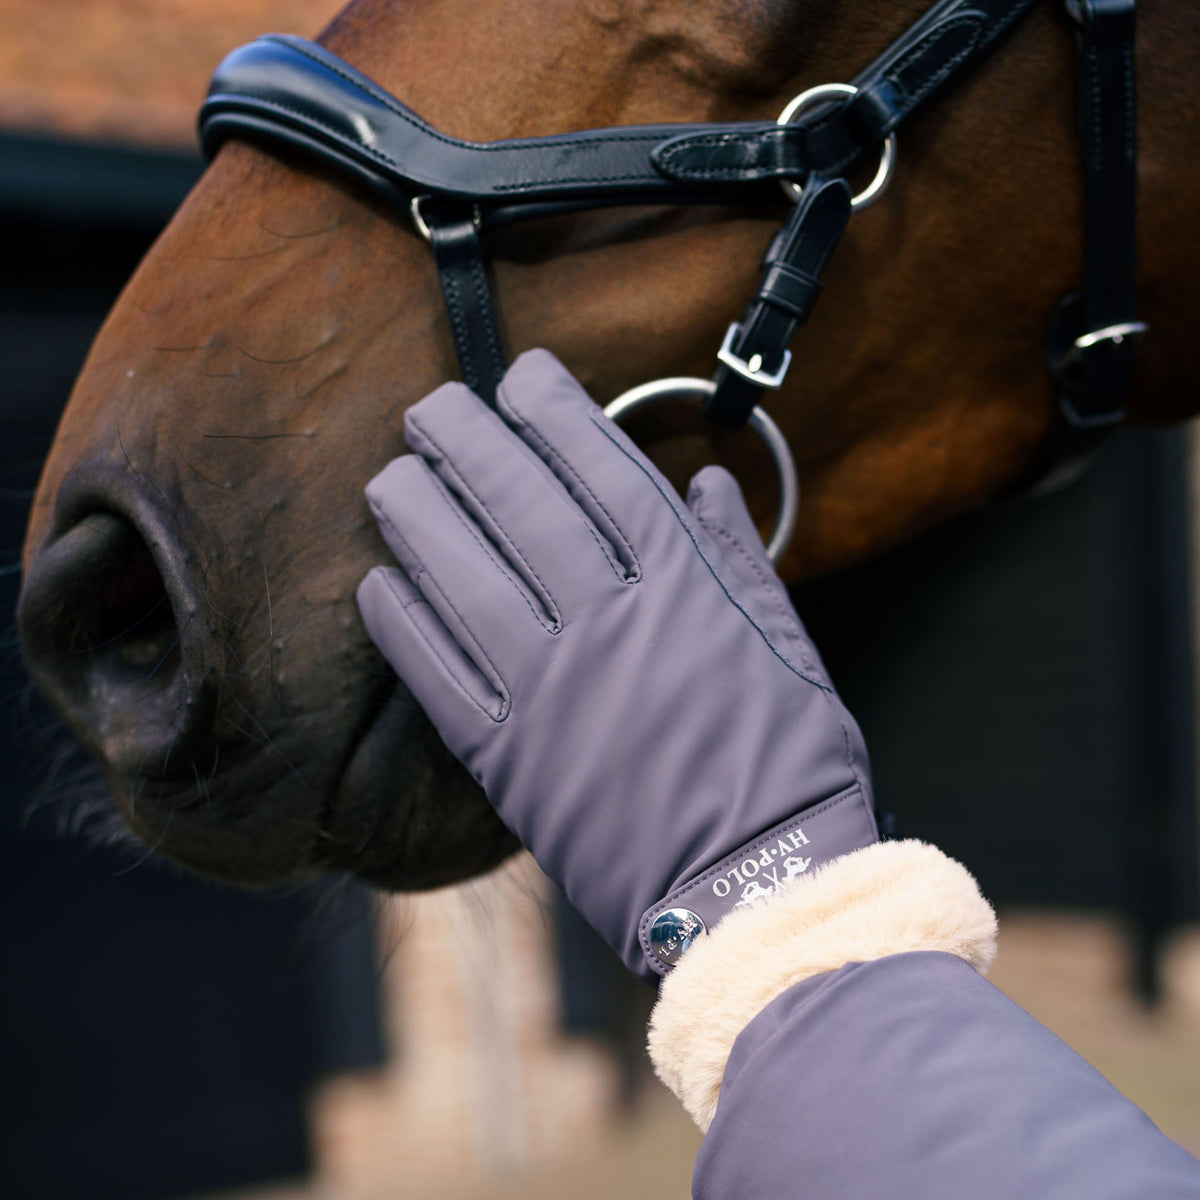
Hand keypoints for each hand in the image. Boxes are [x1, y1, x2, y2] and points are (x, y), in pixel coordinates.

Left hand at [357, 350, 875, 980]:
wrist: (761, 888)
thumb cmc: (789, 768)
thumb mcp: (790, 647)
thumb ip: (737, 559)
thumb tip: (704, 484)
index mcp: (684, 589)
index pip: (604, 473)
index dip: (555, 415)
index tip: (520, 377)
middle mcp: (609, 622)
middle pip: (520, 507)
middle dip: (467, 443)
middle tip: (429, 408)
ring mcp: (553, 690)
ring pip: (464, 578)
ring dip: (417, 518)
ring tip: (388, 477)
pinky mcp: (511, 760)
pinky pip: (440, 677)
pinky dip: (404, 625)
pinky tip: (378, 583)